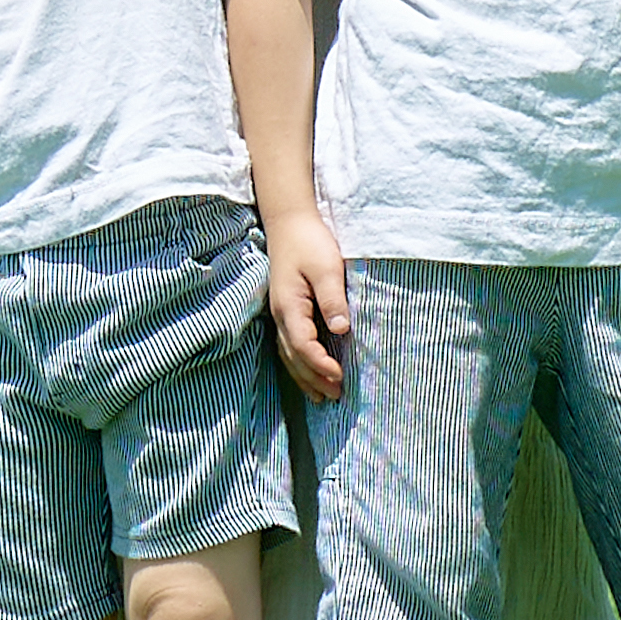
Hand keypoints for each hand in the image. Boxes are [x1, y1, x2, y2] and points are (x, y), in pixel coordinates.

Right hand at [265, 211, 355, 397]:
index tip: (340, 377)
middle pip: (293, 357)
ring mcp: (280, 313)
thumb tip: (341, 329)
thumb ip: (332, 299)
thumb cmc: (309, 242)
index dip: (321, 365)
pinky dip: (299, 364)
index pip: (303, 346)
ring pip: (288, 354)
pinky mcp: (285, 310)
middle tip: (337, 397)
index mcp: (289, 306)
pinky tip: (309, 372)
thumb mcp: (326, 268)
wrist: (288, 222)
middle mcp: (280, 315)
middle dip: (314, 379)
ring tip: (322, 396)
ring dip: (304, 377)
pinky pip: (289, 345)